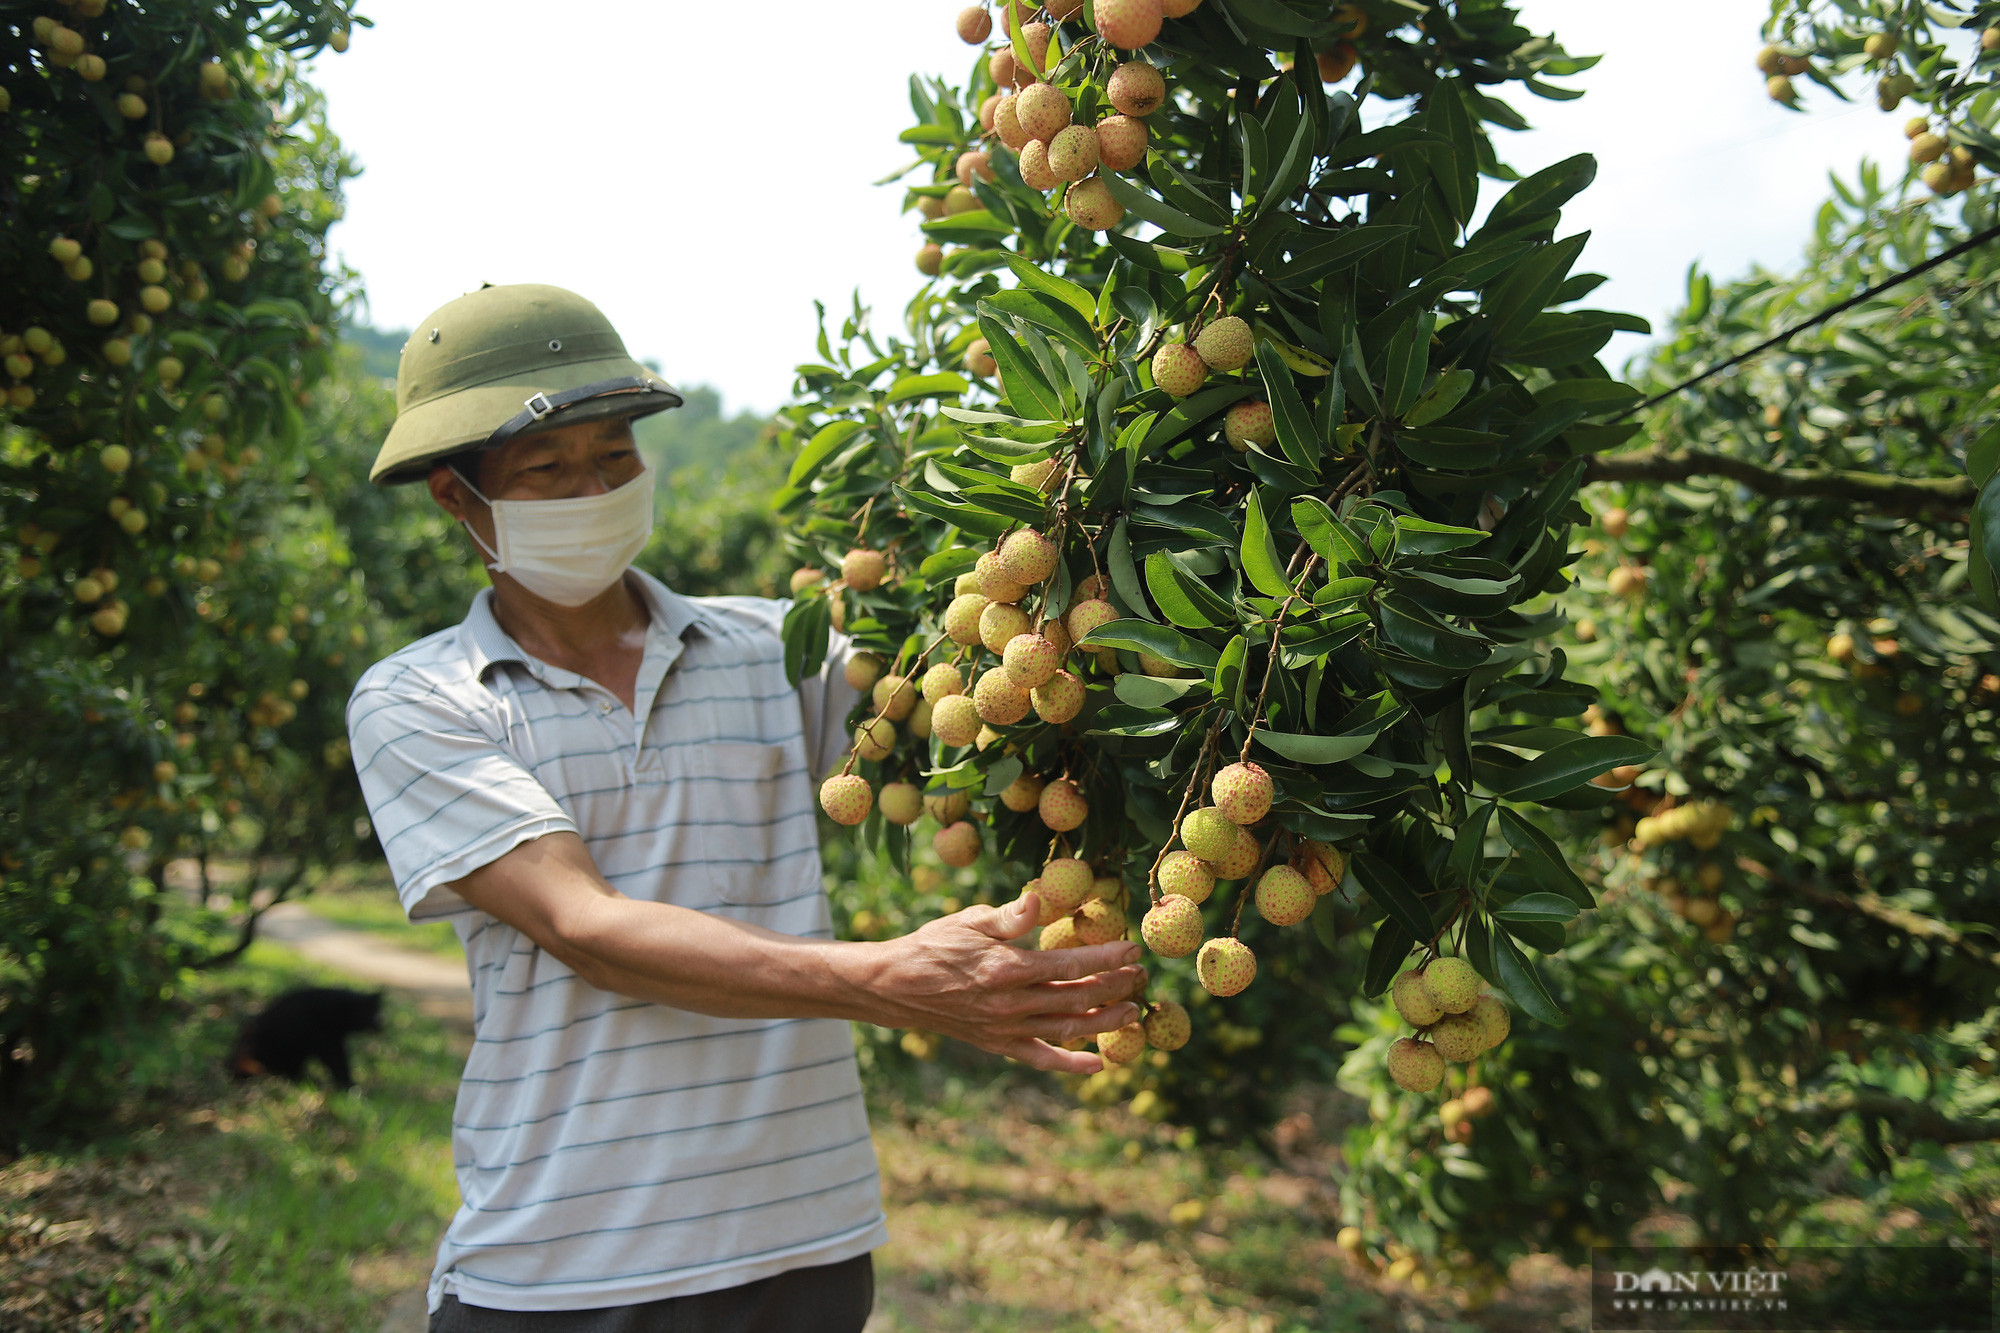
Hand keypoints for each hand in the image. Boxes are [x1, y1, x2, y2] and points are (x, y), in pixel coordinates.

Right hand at [858, 888, 1147, 1073]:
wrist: (897, 986)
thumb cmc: (935, 945)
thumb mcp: (970, 920)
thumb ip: (1010, 915)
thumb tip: (1038, 898)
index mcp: (1009, 969)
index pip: (1072, 965)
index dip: (1107, 958)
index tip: (1132, 950)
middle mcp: (1013, 1004)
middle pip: (1078, 998)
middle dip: (1116, 986)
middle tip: (1141, 976)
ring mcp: (1007, 1029)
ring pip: (1068, 1029)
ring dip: (1105, 1021)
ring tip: (1133, 1010)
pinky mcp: (999, 1045)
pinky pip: (1041, 1059)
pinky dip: (1071, 1064)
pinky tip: (1098, 1065)